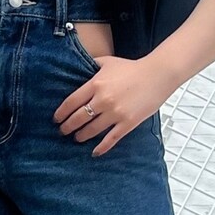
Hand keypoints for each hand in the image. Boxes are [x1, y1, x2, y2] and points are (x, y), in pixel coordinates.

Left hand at [52, 54, 174, 155]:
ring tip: (76, 138)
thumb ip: (91, 66)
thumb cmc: (132, 68)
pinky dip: (101, 147)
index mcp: (96, 84)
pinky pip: (110, 139)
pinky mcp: (127, 123)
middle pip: (78, 118)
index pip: (71, 102)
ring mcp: (115, 113)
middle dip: (68, 127)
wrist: (157, 75)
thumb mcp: (107, 62)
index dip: (61, 113)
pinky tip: (94, 152)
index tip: (56, 119)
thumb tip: (77, 68)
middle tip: (63, 131)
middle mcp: (103, 100)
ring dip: (81, 136)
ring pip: (91, 130)